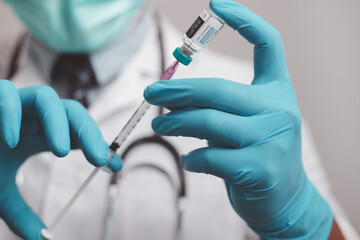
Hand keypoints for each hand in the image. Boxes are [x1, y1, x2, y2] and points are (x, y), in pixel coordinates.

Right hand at [0, 80, 121, 239]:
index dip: (98, 147)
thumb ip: (22, 214)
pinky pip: (4, 94)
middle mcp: (32, 118)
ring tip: (63, 152)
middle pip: (72, 112)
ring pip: (45, 98)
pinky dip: (11, 113)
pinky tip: (14, 141)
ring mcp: (12, 106)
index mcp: (41, 135)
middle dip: (90, 133)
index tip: (115, 166)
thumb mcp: (1, 195)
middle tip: (100, 159)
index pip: (78, 134)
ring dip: (59, 123)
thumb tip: (43, 239)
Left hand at [144, 0, 331, 237]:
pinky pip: (211, 157)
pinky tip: (190, 159)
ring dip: (175, 123)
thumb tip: (169, 99)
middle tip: (150, 93)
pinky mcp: (260, 169)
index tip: (215, 4)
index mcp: (277, 92)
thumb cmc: (258, 154)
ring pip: (210, 122)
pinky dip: (193, 158)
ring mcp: (272, 140)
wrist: (286, 198)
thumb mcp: (245, 123)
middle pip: (219, 89)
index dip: (244, 20)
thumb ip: (216, 107)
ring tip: (159, 124)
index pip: (268, 44)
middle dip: (177, 91)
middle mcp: (280, 111)